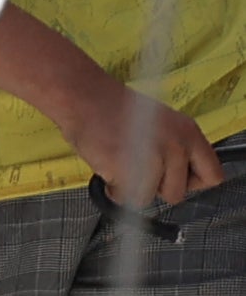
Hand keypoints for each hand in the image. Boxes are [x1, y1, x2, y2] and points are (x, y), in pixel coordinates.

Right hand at [59, 67, 224, 207]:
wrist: (84, 98)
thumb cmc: (115, 110)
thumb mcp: (162, 124)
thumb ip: (176, 149)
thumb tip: (175, 175)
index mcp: (189, 133)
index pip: (212, 176)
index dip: (190, 182)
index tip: (172, 176)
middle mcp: (176, 146)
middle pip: (177, 193)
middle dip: (155, 187)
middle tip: (138, 168)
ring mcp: (152, 158)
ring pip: (150, 197)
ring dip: (132, 188)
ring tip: (120, 164)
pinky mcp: (127, 169)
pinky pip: (125, 197)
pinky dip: (114, 189)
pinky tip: (108, 167)